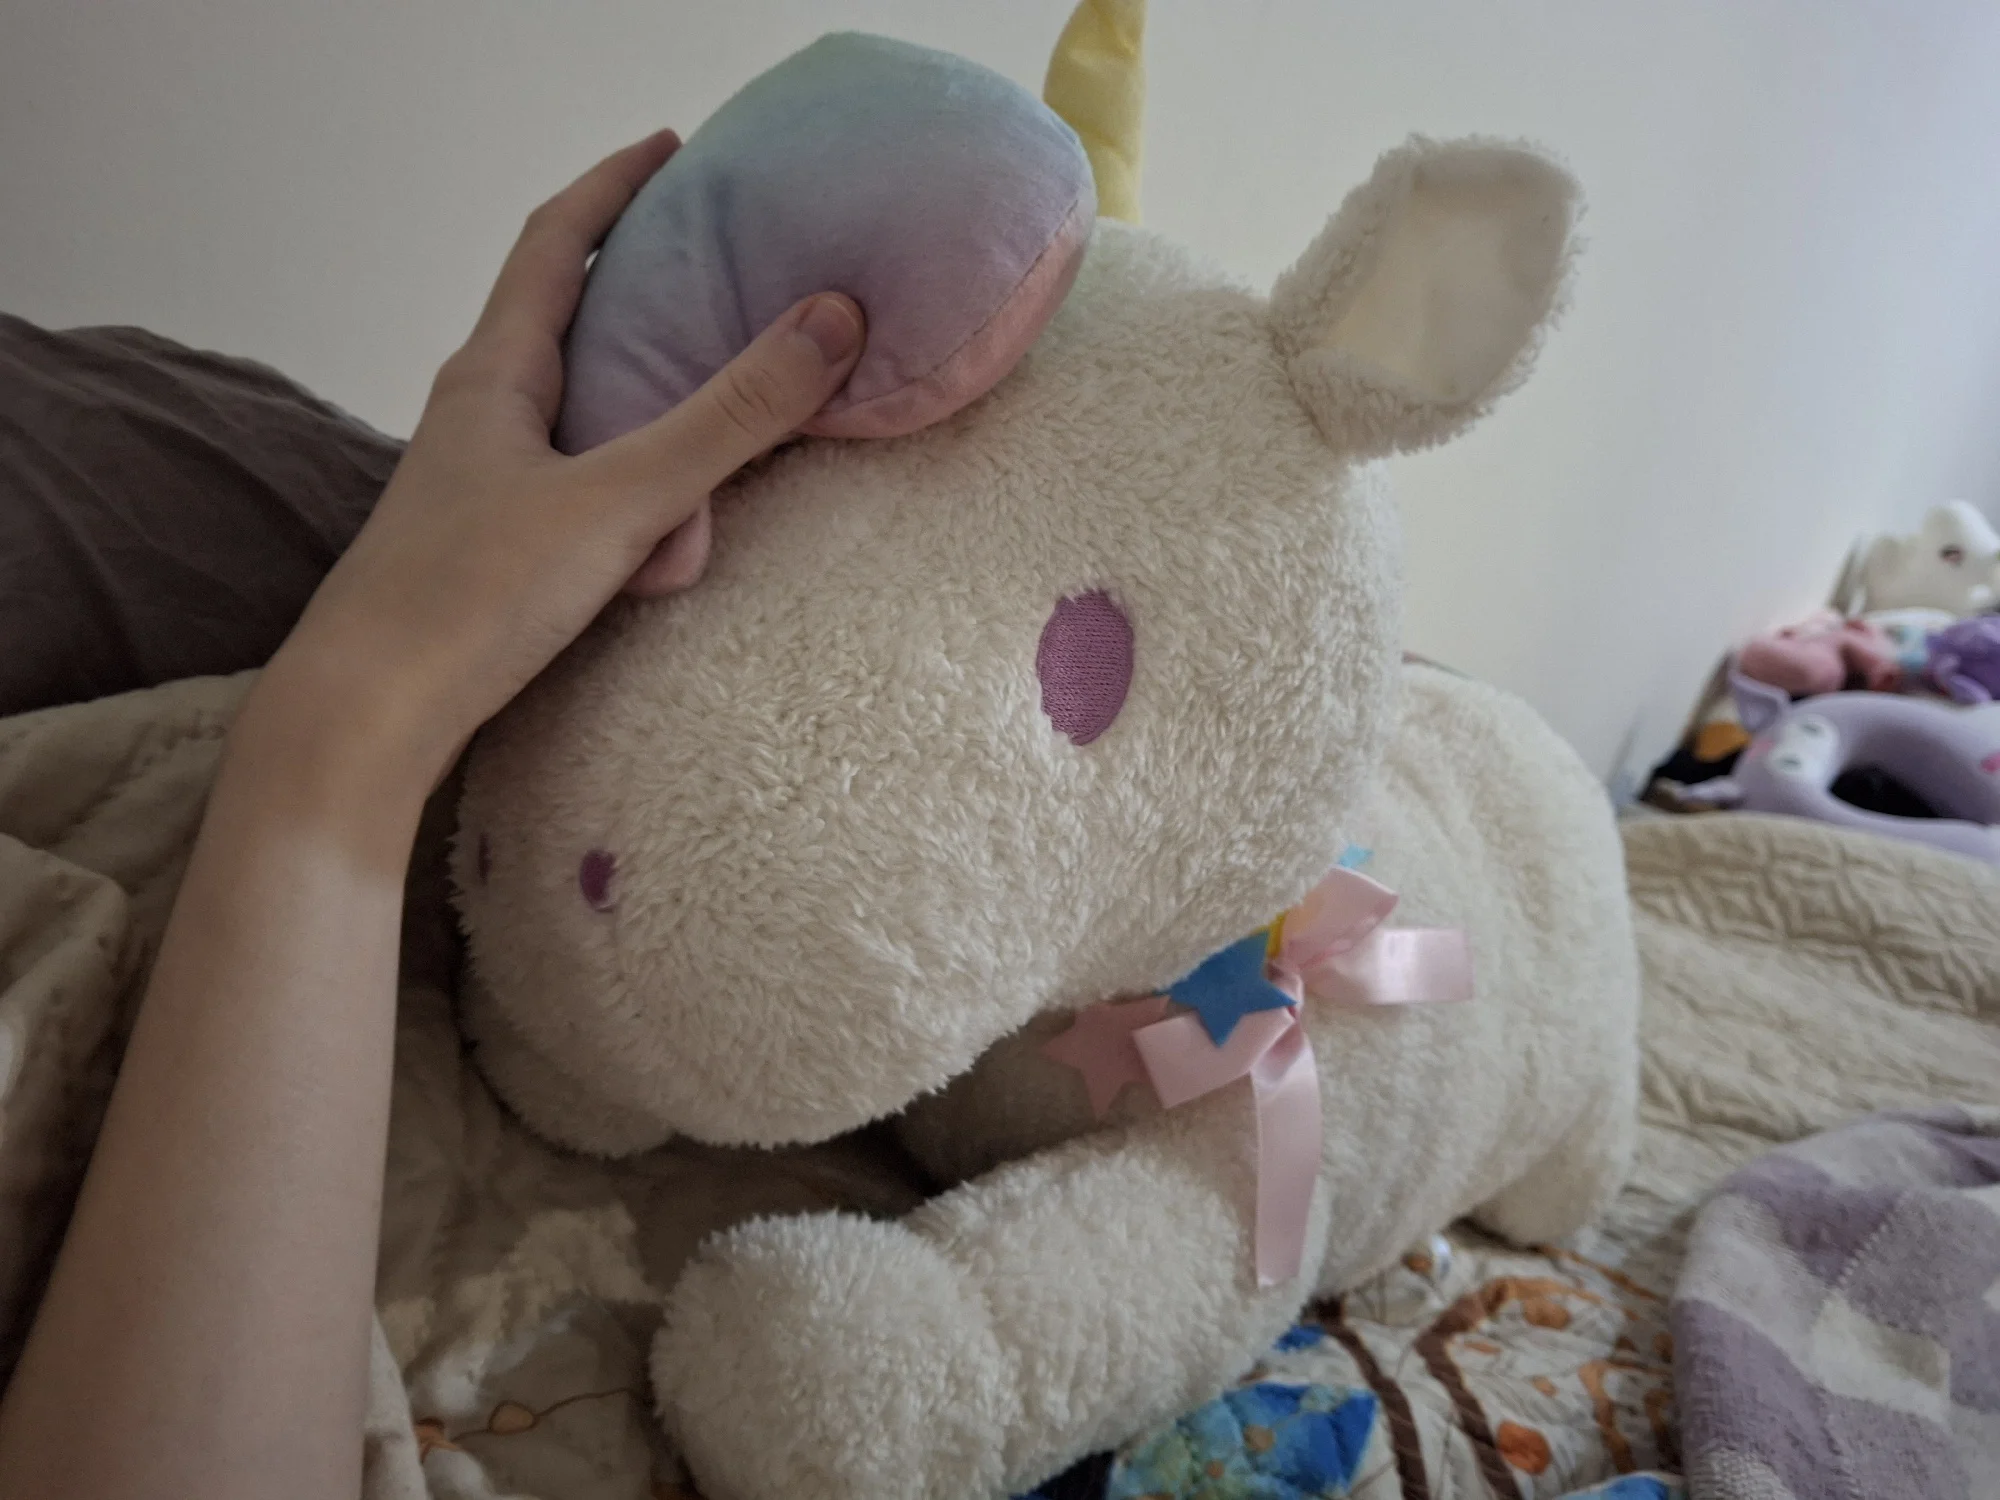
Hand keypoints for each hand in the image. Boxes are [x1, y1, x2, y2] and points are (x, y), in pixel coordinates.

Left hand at [259, 127, 863, 795]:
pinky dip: (634, 495)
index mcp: (493, 374)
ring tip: (717, 415)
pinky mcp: (490, 550)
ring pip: (580, 417)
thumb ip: (724, 420)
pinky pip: (580, 491)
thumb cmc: (466, 600)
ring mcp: (479, 484)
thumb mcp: (616, 502)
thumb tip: (831, 322)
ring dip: (647, 411)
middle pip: (566, 319)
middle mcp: (478, 416)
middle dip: (644, 293)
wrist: (363, 721)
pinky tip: (667, 540)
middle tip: (721, 272)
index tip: (672, 149)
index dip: (615, 187)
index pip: (555, 243)